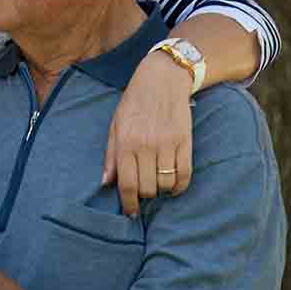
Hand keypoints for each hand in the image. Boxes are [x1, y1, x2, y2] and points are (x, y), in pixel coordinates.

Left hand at [102, 51, 192, 214]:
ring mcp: (167, 143)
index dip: (129, 203)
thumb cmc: (135, 101)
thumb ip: (111, 154)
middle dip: (144, 195)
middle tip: (144, 191)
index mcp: (125, 141)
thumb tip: (105, 182)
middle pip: (147, 188)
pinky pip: (184, 175)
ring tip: (157, 183)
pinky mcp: (185, 141)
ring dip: (161, 190)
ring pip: (165, 184)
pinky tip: (173, 184)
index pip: (126, 184)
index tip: (131, 212)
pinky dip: (179, 186)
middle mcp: (146, 145)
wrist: (163, 78)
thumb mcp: (116, 123)